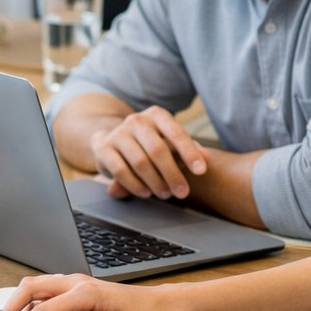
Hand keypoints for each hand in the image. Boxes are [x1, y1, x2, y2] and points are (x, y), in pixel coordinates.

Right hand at [0, 273, 180, 310]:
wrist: (159, 304)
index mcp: (84, 293)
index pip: (43, 310)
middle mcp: (75, 282)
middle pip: (29, 289)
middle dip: (8, 309)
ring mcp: (74, 282)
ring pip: (33, 287)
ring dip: (16, 305)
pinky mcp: (75, 287)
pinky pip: (44, 292)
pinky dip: (29, 305)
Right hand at [90, 106, 207, 199]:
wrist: (111, 139)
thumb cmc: (148, 143)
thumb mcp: (169, 141)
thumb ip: (188, 149)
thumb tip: (207, 157)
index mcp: (157, 115)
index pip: (176, 133)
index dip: (190, 153)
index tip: (201, 171)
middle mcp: (136, 120)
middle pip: (158, 150)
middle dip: (172, 174)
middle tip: (182, 192)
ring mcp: (118, 133)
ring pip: (140, 162)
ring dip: (155, 182)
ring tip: (165, 194)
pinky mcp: (103, 149)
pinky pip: (121, 171)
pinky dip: (136, 185)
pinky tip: (146, 193)